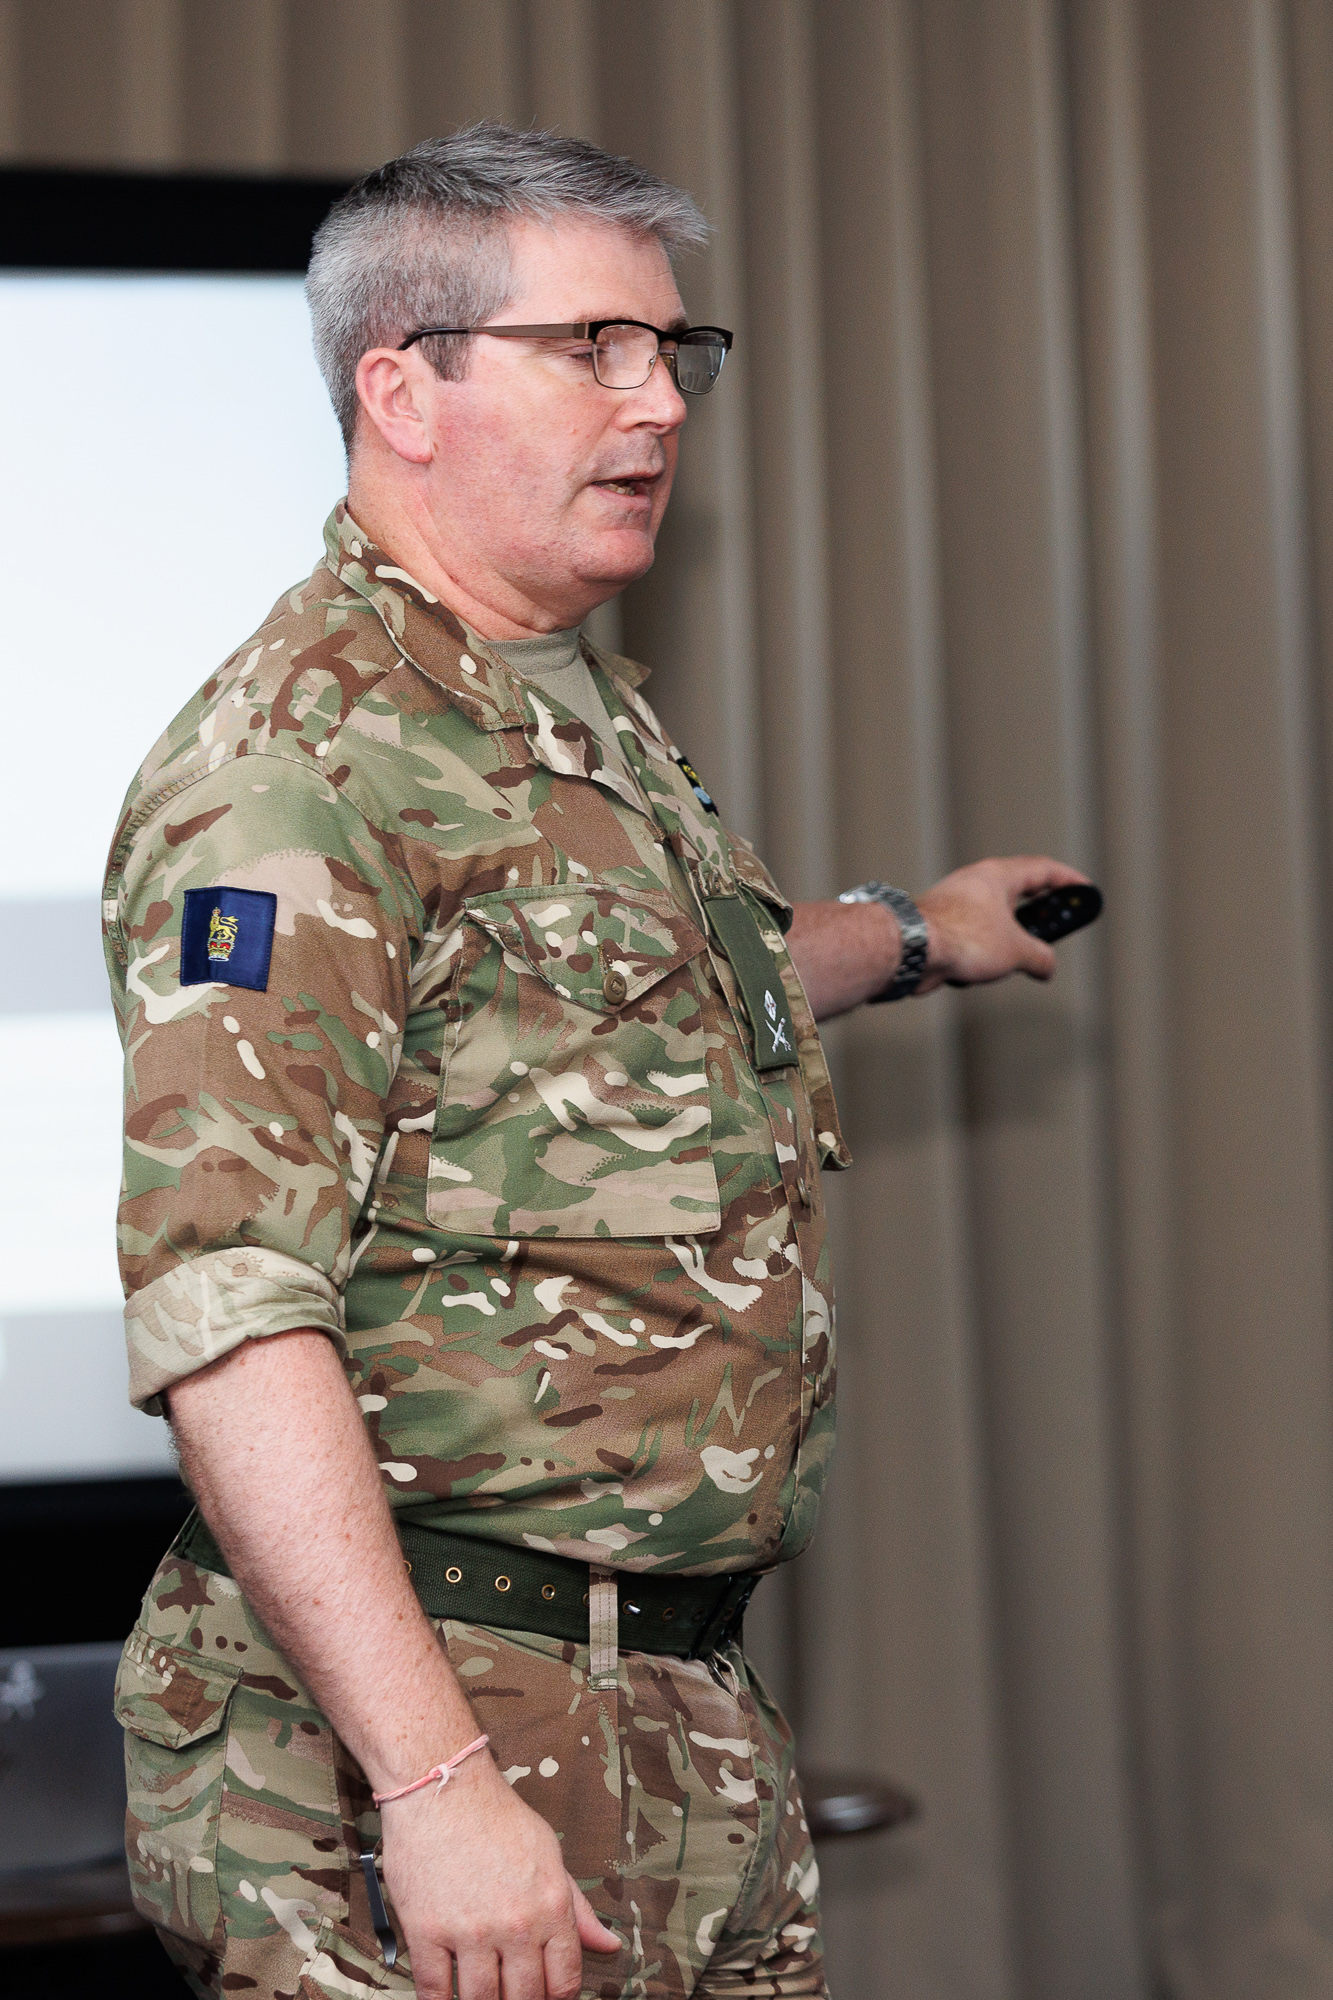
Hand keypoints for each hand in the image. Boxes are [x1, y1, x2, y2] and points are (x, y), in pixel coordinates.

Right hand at [381, 1753, 619, 1999]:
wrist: (442, 1788)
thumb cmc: (497, 1818)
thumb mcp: (550, 1854)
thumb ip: (578, 1908)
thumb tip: (608, 1945)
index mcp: (550, 1905)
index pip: (564, 1980)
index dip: (558, 1997)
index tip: (546, 1996)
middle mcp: (514, 1924)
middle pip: (524, 1999)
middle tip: (513, 1995)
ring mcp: (468, 1931)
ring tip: (484, 1995)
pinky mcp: (426, 1932)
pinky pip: (434, 1990)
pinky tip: (446, 1999)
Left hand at [916, 855, 1090, 993]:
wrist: (910, 949)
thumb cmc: (959, 936)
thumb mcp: (1017, 951)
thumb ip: (1041, 958)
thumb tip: (1047, 967)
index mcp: (998, 876)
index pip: (1043, 869)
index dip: (1069, 880)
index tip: (1085, 890)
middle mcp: (976, 884)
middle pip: (1019, 896)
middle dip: (1038, 920)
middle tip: (1054, 933)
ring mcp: (957, 905)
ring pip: (995, 923)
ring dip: (1008, 945)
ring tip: (1011, 963)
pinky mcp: (942, 927)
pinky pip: (974, 941)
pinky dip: (983, 957)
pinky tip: (977, 973)